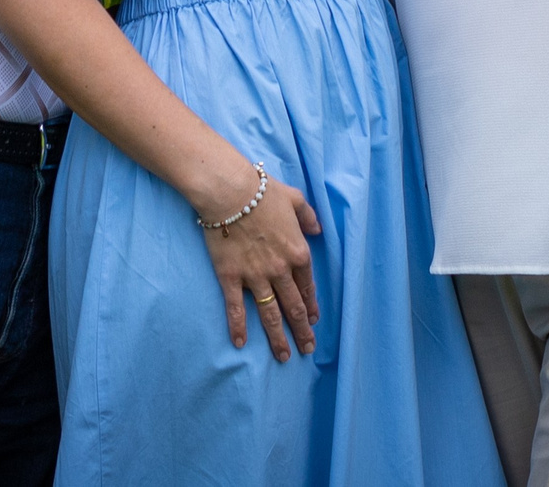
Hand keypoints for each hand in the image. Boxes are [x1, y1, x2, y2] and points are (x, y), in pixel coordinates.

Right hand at [194, 164, 321, 360]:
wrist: (230, 192)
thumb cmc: (262, 191)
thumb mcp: (295, 198)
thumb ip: (308, 216)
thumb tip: (318, 230)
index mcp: (298, 252)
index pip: (307, 286)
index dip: (311, 306)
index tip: (313, 321)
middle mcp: (281, 270)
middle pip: (294, 307)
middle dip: (302, 331)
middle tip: (307, 349)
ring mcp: (256, 277)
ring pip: (270, 314)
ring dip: (278, 338)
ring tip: (284, 357)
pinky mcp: (232, 277)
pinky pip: (236, 308)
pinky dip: (238, 327)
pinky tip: (240, 344)